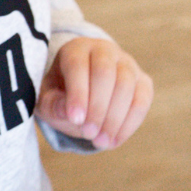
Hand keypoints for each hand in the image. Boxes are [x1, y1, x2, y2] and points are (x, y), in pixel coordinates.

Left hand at [36, 37, 151, 149]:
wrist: (82, 93)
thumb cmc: (60, 95)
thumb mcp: (47, 100)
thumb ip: (52, 105)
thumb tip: (67, 112)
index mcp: (75, 49)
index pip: (78, 65)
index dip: (78, 93)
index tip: (76, 120)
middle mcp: (103, 50)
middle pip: (105, 73)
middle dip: (98, 107)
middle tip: (89, 134)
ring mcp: (127, 63)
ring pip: (126, 85)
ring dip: (114, 118)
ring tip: (101, 141)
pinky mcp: (143, 81)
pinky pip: (142, 100)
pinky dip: (130, 123)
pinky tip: (115, 140)